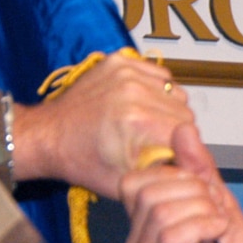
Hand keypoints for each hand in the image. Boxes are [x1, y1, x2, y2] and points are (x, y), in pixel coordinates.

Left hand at [10, 55, 191, 197]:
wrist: (49, 136)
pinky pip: (159, 74)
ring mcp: (126, 72)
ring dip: (167, 109)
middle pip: (184, 111)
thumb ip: (164, 173)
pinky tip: (140, 104)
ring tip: (146, 123)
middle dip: (175, 130)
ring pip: (174, 92)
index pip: (188, 133)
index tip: (172, 156)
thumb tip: (193, 167)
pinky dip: (156, 89)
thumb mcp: (126, 181)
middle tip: (155, 142)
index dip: (183, 149)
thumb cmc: (81, 160)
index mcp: (137, 122)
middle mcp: (134, 92)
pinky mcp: (120, 62)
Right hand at [118, 125, 242, 242]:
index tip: (202, 193)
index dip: (174, 177)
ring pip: (162, 213)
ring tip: (217, 229)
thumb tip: (182, 130)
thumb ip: (197, 168)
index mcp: (142, 226)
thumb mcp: (218, 200)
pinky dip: (203, 227)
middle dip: (195, 194)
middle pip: (150, 194)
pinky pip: (171, 236)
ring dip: (203, 213)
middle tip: (215, 214)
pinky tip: (217, 236)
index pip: (135, 182)